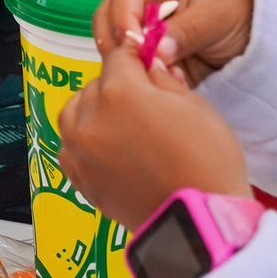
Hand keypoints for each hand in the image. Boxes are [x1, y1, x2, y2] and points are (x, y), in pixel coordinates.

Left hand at [58, 40, 252, 227]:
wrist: (200, 224)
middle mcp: (91, 118)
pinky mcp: (79, 178)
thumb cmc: (206, 166)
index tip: (141, 55)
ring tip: (122, 121)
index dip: (134, 53)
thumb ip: (164, 79)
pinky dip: (83, 139)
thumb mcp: (196, 106)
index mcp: (121, 92)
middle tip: (144, 97)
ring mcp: (81, 151)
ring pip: (75, 111)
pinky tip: (109, 145)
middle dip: (118, 84)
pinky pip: (70, 145)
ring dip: (93, 109)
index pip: (119, 55)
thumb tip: (149, 65)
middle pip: (97, 84)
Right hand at [92, 0, 254, 85]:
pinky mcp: (140, 48)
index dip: (125, 19)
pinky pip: (126, 62)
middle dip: (122, 43)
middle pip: (108, 16)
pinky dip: (138, 74)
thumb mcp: (217, 14)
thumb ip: (187, 31)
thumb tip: (157, 52)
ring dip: (129, 61)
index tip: (135, 47)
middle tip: (145, 66)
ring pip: (110, 41)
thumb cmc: (235, 8)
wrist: (251, 31)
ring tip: (161, 74)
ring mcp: (136, 21)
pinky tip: (163, 80)